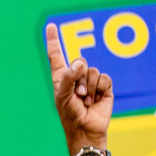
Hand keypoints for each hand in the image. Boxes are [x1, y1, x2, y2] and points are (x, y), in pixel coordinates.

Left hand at [46, 23, 112, 148]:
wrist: (86, 130)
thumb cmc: (69, 115)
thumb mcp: (62, 97)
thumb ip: (69, 78)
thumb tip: (80, 62)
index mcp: (61, 78)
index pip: (56, 56)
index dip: (53, 41)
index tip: (50, 26)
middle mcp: (76, 76)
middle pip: (80, 61)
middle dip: (79, 78)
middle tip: (77, 95)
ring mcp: (90, 81)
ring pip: (92, 71)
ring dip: (88, 87)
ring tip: (85, 100)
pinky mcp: (104, 86)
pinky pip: (104, 78)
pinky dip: (99, 89)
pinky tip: (96, 100)